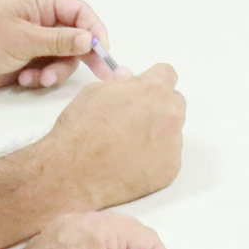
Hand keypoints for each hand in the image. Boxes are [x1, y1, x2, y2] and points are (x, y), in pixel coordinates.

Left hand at [0, 0, 114, 91]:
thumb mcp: (23, 39)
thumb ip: (59, 41)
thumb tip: (90, 40)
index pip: (80, 12)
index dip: (95, 32)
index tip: (103, 53)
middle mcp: (42, 16)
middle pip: (77, 35)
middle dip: (80, 56)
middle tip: (101, 76)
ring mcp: (36, 37)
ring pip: (65, 56)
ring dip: (56, 70)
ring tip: (38, 79)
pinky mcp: (30, 56)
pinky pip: (51, 67)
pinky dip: (43, 76)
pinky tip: (26, 79)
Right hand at [34, 62, 185, 209]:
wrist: (74, 173)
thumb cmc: (79, 129)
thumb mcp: (93, 93)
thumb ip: (119, 83)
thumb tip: (128, 77)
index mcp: (153, 89)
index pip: (167, 74)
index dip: (152, 82)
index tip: (142, 92)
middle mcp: (170, 114)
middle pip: (174, 102)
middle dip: (158, 107)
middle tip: (133, 121)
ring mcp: (173, 143)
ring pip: (172, 131)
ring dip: (157, 134)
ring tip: (128, 147)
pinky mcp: (171, 169)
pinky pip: (167, 157)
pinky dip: (154, 159)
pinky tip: (131, 164)